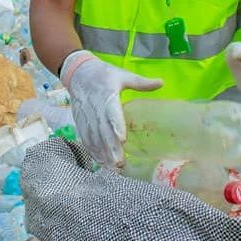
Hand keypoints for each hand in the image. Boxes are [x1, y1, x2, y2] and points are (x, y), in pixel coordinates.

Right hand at [60, 50, 162, 168]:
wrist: (79, 73)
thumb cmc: (104, 74)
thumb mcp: (122, 75)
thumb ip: (141, 82)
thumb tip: (162, 82)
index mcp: (107, 94)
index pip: (111, 111)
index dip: (116, 125)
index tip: (122, 139)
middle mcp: (95, 107)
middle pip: (102, 129)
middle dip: (110, 147)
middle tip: (120, 162)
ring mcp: (86, 116)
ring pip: (93, 137)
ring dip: (101, 152)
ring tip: (112, 167)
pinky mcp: (80, 121)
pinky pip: (85, 138)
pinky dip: (92, 151)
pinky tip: (100, 162)